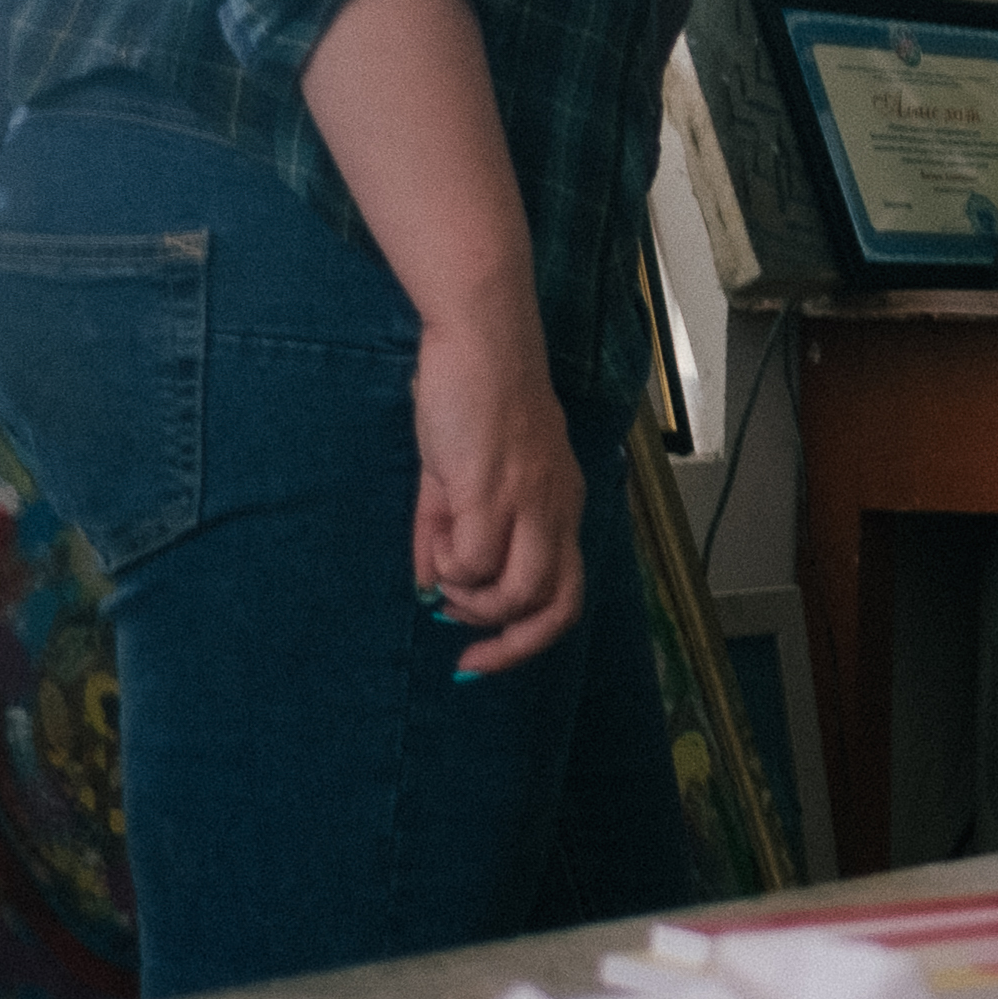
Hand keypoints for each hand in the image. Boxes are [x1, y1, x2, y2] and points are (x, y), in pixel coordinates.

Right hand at [410, 302, 584, 674]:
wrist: (478, 342)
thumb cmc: (473, 399)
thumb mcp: (464, 476)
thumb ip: (449, 532)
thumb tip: (430, 589)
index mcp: (561, 506)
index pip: (567, 595)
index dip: (529, 638)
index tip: (480, 656)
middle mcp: (557, 511)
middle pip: (556, 608)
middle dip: (510, 645)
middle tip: (465, 651)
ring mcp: (530, 503)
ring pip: (517, 594)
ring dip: (472, 600)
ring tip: (446, 573)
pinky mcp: (492, 491)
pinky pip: (475, 561)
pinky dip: (450, 565)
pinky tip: (438, 533)